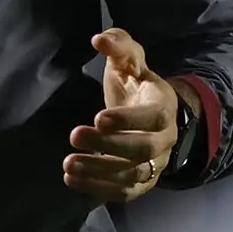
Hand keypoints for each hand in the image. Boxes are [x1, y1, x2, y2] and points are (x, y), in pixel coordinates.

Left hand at [63, 27, 177, 204]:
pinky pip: (124, 193)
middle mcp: (165, 140)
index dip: (128, 121)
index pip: (153, 118)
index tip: (98, 117)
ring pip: (132, 175)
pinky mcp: (141, 183)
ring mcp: (155, 165)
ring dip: (99, 171)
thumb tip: (99, 39)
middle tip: (74, 135)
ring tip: (68, 164)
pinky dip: (98, 188)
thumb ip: (118, 46)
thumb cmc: (136, 85)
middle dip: (108, 146)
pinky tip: (72, 180)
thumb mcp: (130, 61)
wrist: (151, 114)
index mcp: (165, 107)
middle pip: (142, 150)